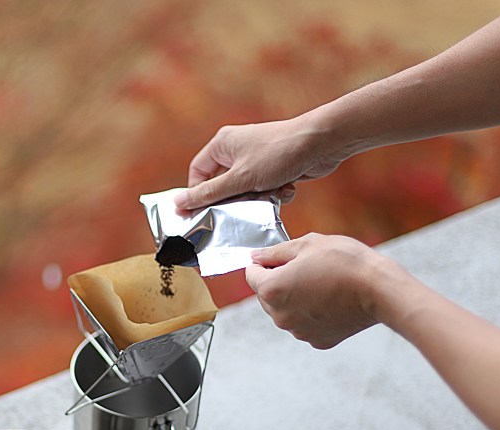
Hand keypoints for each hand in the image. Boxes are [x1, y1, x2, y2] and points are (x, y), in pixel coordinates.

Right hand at [174, 114, 348, 211]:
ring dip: (257, 198)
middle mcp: (237, 149)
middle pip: (222, 185)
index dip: (197, 195)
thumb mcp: (239, 179)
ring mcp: (256, 159)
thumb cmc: (278, 153)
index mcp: (222, 144)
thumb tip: (179, 203)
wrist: (320, 143)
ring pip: (245, 191)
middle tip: (239, 211)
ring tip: (268, 194)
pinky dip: (274, 193)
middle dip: (235, 199)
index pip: (197, 174)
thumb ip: (208, 194)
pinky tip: (285, 188)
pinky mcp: (274, 168)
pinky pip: (265, 189)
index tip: (200, 216)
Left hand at [244, 234, 393, 348]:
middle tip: (305, 267)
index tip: (279, 257)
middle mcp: (280, 316)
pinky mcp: (317, 340)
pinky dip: (310, 313)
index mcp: (272, 290)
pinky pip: (304, 323)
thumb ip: (275, 252)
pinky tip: (330, 300)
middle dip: (277, 281)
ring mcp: (298, 331)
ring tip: (321, 282)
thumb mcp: (307, 244)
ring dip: (293, 298)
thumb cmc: (345, 262)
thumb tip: (256, 257)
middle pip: (265, 295)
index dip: (262, 262)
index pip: (251, 274)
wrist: (380, 290)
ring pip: (284, 311)